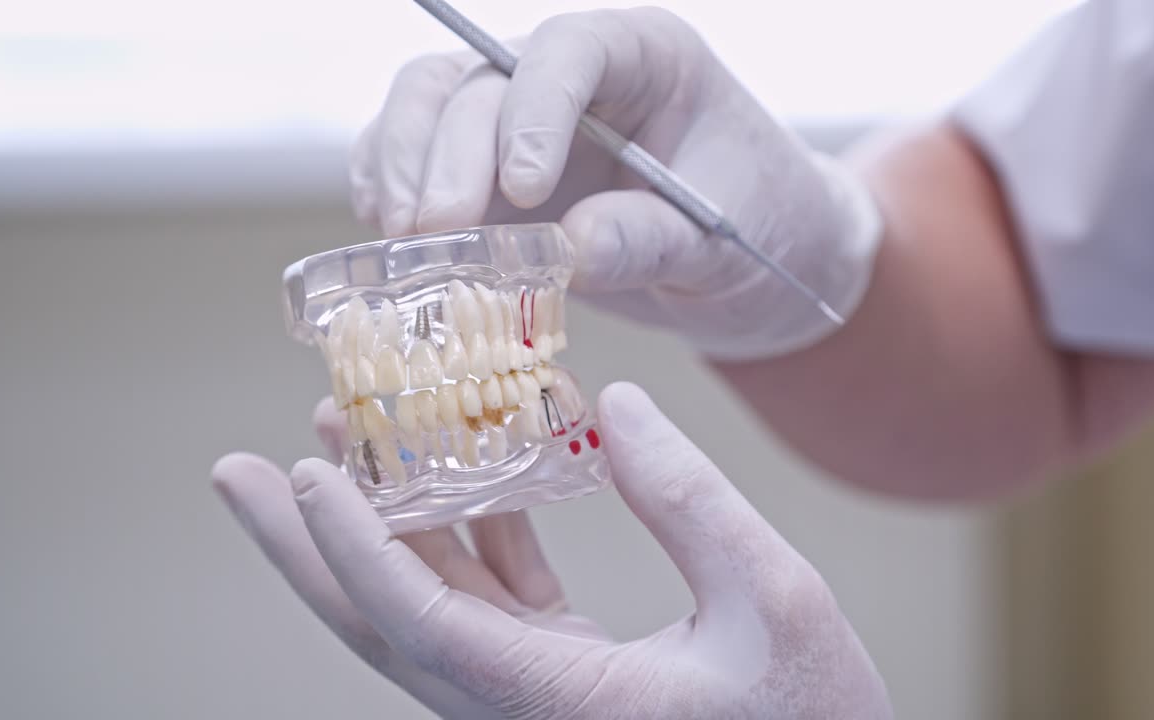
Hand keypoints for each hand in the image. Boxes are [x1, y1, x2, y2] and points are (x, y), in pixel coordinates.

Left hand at [212, 382, 891, 717]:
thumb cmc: (815, 718)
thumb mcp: (775, 598)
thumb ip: (691, 501)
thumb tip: (617, 406)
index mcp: (565, 705)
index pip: (428, 627)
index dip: (357, 551)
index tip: (305, 475)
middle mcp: (523, 708)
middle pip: (383, 626)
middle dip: (303, 548)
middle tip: (240, 473)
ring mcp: (531, 692)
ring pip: (423, 608)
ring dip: (378, 523)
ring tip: (339, 438)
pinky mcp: (555, 674)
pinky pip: (485, 601)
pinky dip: (467, 534)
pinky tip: (464, 469)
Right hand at [350, 8, 881, 360]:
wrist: (753, 267)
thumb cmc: (762, 233)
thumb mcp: (728, 244)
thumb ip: (656, 239)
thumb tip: (572, 247)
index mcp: (648, 58)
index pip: (573, 51)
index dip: (535, 111)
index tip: (526, 192)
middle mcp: (574, 75)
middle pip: (483, 80)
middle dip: (450, 155)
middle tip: (438, 234)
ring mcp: (521, 117)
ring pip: (431, 101)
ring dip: (404, 165)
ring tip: (407, 240)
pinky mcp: (489, 169)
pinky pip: (417, 154)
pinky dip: (391, 187)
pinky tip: (393, 238)